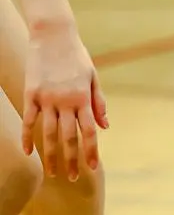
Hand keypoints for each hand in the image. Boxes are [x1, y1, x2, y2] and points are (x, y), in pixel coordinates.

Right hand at [23, 21, 106, 178]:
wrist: (53, 36)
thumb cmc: (76, 56)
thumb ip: (98, 102)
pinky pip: (29, 120)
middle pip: (68, 137)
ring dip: (50, 155)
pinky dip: (27, 137)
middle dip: (71, 159)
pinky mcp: (31, 94)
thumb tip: (105, 126)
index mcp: (83, 97)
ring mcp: (47, 98)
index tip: (91, 167)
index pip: (89, 131)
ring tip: (52, 172)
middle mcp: (65, 101)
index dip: (91, 151)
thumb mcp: (93, 77)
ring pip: (48, 134)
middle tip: (71, 178)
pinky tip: (29, 152)